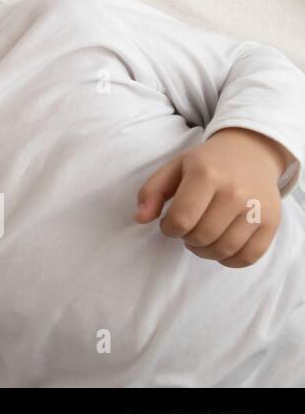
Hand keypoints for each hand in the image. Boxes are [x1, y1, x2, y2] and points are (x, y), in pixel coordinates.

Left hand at [136, 128, 290, 267]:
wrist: (250, 153)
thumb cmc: (206, 164)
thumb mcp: (174, 168)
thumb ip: (151, 192)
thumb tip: (140, 219)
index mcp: (207, 174)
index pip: (181, 219)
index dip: (168, 228)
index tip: (169, 222)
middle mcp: (235, 192)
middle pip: (201, 237)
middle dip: (186, 238)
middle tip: (187, 228)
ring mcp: (257, 209)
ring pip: (223, 250)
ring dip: (204, 251)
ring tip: (200, 237)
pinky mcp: (272, 223)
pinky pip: (248, 257)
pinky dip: (229, 260)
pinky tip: (220, 245)